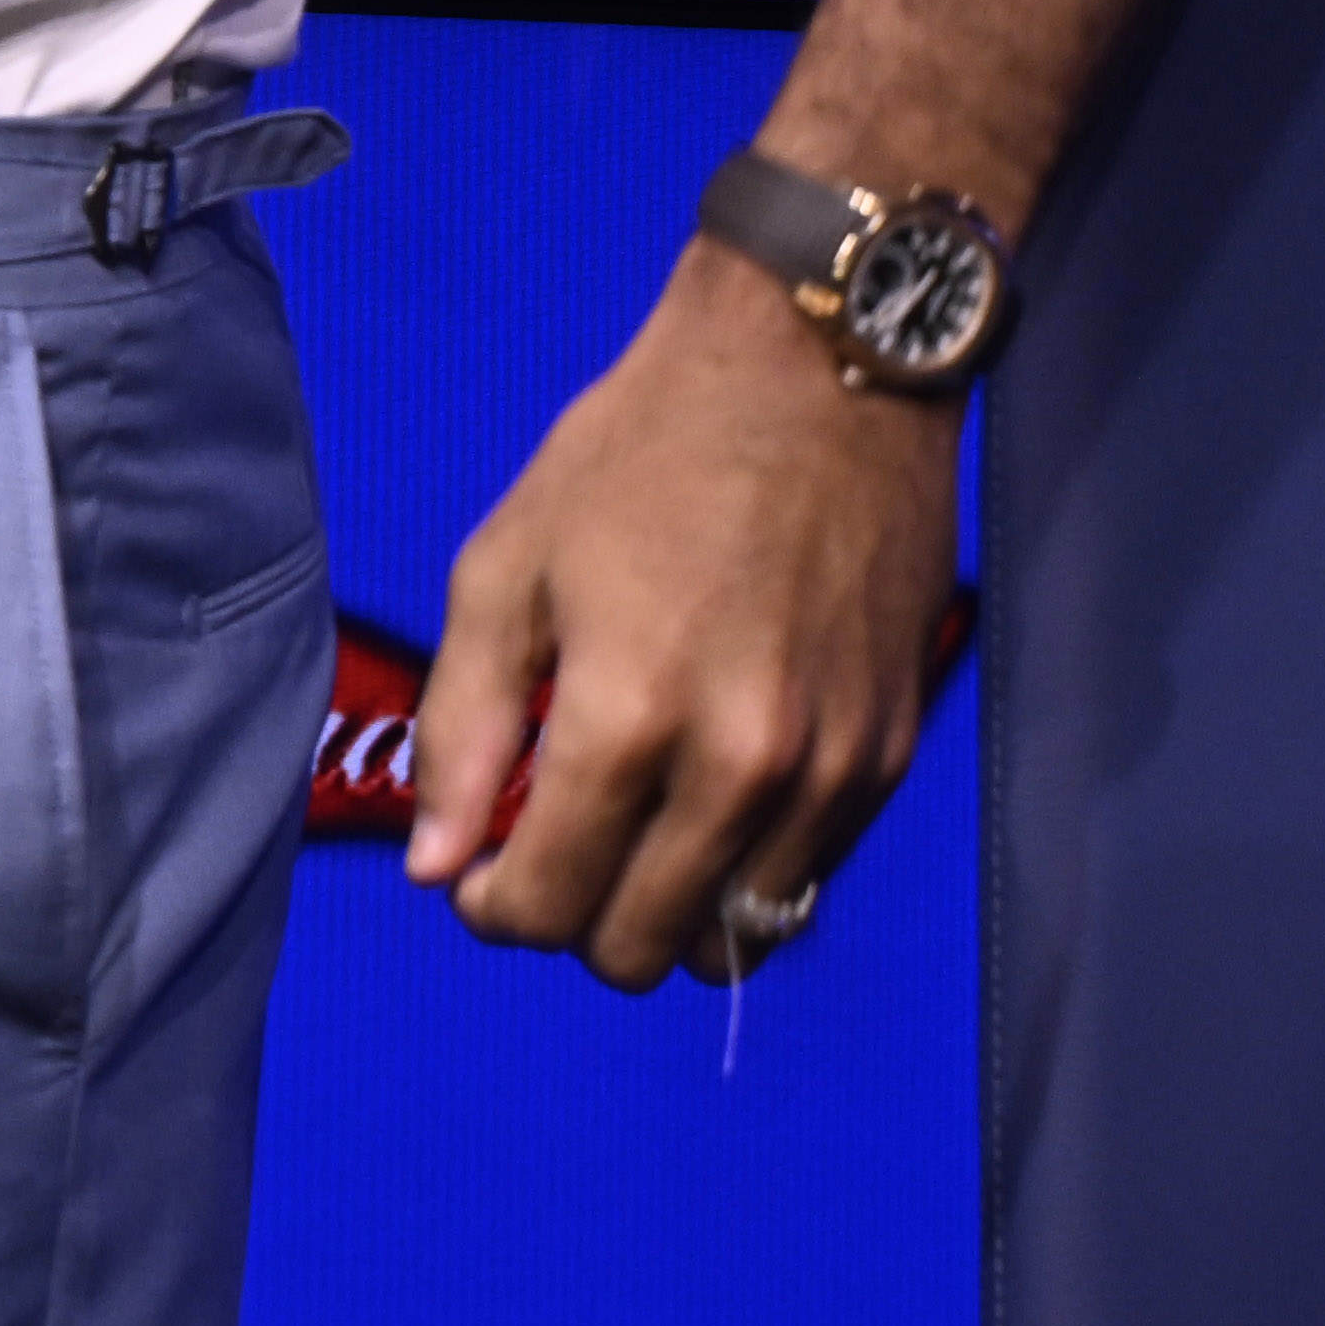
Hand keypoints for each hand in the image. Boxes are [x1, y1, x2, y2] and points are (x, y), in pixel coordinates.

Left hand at [406, 245, 965, 985]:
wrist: (817, 378)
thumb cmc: (638, 456)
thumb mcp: (507, 566)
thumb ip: (463, 726)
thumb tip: (434, 865)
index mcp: (627, 717)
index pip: (548, 904)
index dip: (491, 908)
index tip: (472, 873)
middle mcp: (740, 769)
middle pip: (640, 948)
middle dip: (571, 920)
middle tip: (542, 849)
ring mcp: (830, 772)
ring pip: (733, 937)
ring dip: (662, 911)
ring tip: (623, 829)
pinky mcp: (890, 759)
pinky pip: (805, 880)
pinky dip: (742, 873)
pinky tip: (701, 797)